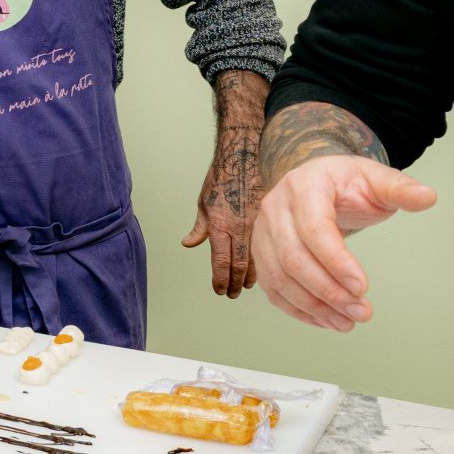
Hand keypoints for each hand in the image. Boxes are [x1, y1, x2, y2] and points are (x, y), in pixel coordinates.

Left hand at [182, 135, 261, 297]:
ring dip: (248, 275)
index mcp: (220, 225)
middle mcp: (238, 227)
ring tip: (244, 286)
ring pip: (253, 257)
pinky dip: (260, 259)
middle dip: (234, 283)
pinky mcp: (264, 219)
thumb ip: (199, 228)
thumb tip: (189, 244)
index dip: (220, 279)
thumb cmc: (220, 179)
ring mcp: (253, 224)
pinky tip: (258, 268)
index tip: (219, 290)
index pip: (221, 261)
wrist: (241, 158)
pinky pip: (263, 245)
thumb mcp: (203, 204)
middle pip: (238, 264)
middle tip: (231, 295)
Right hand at [251, 154, 436, 331]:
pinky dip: (299, 309)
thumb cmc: (345, 183)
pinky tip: (327, 320)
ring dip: (314, 306)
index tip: (363, 287)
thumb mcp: (375, 179)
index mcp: (304, 185)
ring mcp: (263, 232)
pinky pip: (273, 288)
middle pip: (293, 257)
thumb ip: (400, 189)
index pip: (314, 227)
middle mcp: (275, 208)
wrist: (316, 183)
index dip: (336, 260)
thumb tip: (428, 197)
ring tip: (348, 322)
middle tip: (361, 311)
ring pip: (280, 277)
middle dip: (329, 291)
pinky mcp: (262, 254)